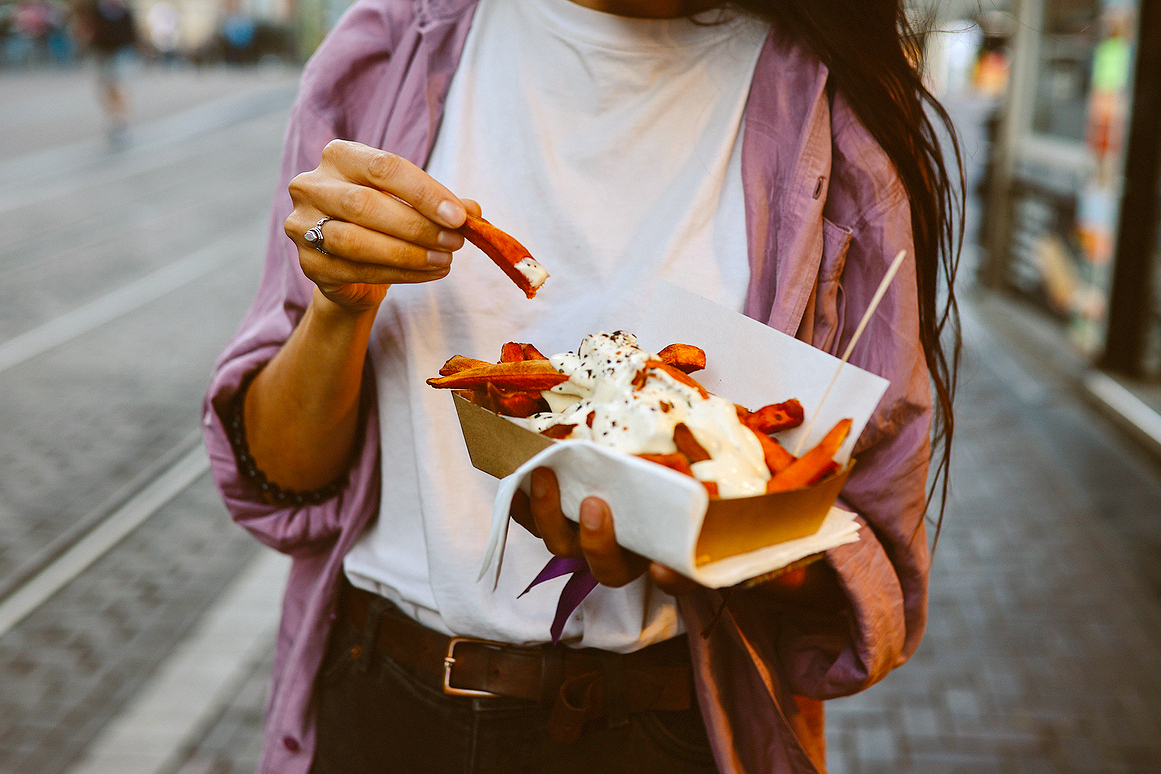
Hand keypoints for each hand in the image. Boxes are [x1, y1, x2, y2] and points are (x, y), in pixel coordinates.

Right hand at [285, 139, 479, 312]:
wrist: (351, 266)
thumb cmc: (383, 222)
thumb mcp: (411, 204)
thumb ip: (441, 204)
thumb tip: (475, 211)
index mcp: (339, 156)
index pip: (384, 167)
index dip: (425, 192)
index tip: (460, 216)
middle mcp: (312, 185)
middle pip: (367, 204)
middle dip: (418, 226)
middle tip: (455, 242)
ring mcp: (303, 225)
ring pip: (357, 240)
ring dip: (409, 254)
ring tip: (445, 260)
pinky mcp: (310, 264)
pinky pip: (357, 270)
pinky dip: (399, 274)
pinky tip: (428, 273)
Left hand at [510, 467, 696, 596]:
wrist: (619, 462)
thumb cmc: (657, 474)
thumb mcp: (674, 474)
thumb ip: (677, 474)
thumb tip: (674, 462)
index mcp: (659, 547)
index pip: (675, 578)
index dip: (670, 579)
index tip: (660, 567)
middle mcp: (619, 555)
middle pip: (606, 568)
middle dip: (597, 540)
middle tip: (594, 504)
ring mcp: (582, 543)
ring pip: (562, 546)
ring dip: (549, 515)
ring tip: (544, 479)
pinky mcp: (553, 523)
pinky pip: (532, 525)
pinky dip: (521, 507)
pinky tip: (516, 484)